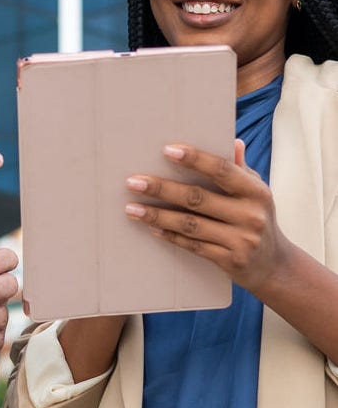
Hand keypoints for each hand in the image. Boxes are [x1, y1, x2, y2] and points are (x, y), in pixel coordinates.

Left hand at [124, 138, 289, 294]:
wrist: (275, 266)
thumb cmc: (258, 218)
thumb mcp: (256, 192)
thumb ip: (241, 169)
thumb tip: (233, 141)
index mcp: (256, 191)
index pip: (222, 170)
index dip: (194, 159)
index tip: (167, 150)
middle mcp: (250, 215)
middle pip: (197, 198)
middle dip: (162, 189)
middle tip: (133, 182)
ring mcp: (241, 240)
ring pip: (190, 224)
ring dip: (157, 215)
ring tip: (132, 208)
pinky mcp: (230, 261)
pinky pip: (193, 246)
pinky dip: (170, 235)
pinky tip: (151, 227)